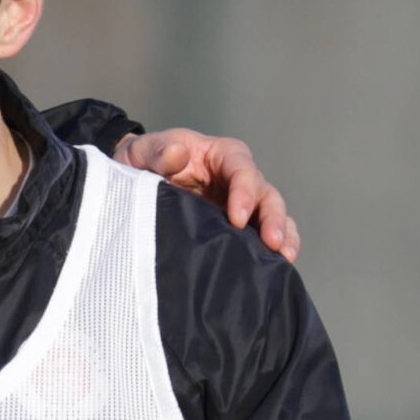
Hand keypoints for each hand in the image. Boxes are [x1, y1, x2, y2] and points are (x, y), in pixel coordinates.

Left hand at [115, 129, 299, 260]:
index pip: (242, 170)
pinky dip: (271, 250)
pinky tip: (275, 268)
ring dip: (282, 236)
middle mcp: (238, 178)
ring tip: (284, 259)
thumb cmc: (145, 159)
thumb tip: (177, 154)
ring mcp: (240, 203)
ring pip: (272, 216)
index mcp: (222, 156)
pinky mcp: (236, 226)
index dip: (244, 193)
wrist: (135, 177)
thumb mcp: (145, 150)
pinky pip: (260, 235)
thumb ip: (159, 152)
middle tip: (273, 244)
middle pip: (266, 195)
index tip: (238, 219)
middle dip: (272, 219)